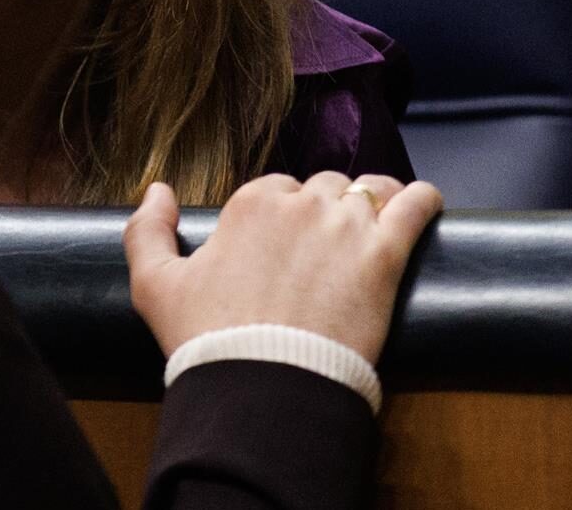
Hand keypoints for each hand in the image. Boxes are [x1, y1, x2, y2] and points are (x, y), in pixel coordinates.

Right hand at [122, 172, 442, 363]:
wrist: (262, 383)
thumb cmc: (206, 338)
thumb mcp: (153, 284)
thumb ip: (146, 230)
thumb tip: (157, 189)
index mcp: (250, 205)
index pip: (276, 189)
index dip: (281, 215)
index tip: (284, 246)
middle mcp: (300, 204)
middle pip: (324, 188)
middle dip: (325, 210)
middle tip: (325, 249)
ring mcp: (345, 227)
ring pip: (369, 191)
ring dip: (373, 201)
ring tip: (376, 221)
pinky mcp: (386, 256)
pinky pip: (415, 206)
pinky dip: (422, 200)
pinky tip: (425, 204)